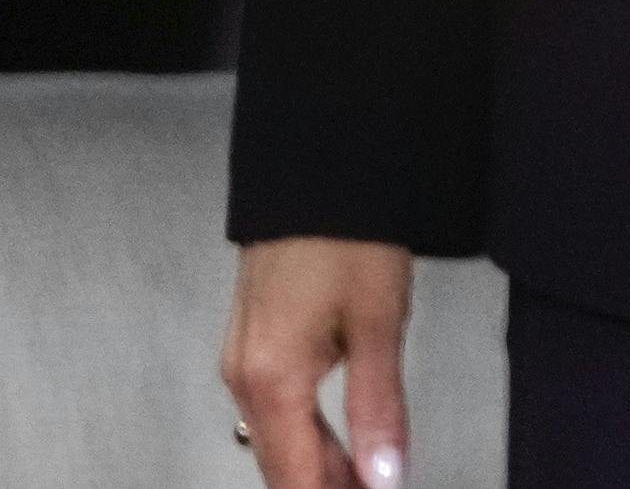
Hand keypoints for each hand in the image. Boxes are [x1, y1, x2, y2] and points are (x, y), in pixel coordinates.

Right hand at [223, 237, 414, 488]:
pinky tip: (340, 445)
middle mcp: (245, 375)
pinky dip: (306, 436)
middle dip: (326, 488)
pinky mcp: (254, 340)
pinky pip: (275, 409)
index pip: (295, 480)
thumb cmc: (345, 232)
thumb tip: (385, 474)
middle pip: (281, 466)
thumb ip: (379, 409)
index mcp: (271, 379)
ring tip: (367, 480)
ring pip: (278, 439)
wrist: (318, 171)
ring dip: (318, 469)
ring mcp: (244, 357)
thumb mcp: (378, 324)